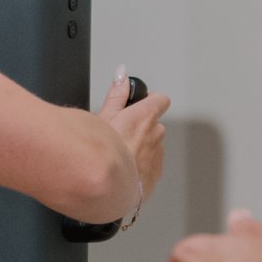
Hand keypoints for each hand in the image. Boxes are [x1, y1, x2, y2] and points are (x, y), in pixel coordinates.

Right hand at [97, 69, 170, 204]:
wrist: (106, 188)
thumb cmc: (102, 153)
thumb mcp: (103, 116)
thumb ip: (117, 93)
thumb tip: (122, 74)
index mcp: (145, 117)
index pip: (160, 99)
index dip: (150, 101)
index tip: (140, 104)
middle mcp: (156, 135)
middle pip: (154, 125)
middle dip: (140, 128)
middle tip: (119, 135)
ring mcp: (157, 157)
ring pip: (152, 146)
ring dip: (141, 148)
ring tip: (119, 156)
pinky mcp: (155, 176)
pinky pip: (150, 167)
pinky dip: (140, 167)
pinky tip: (123, 170)